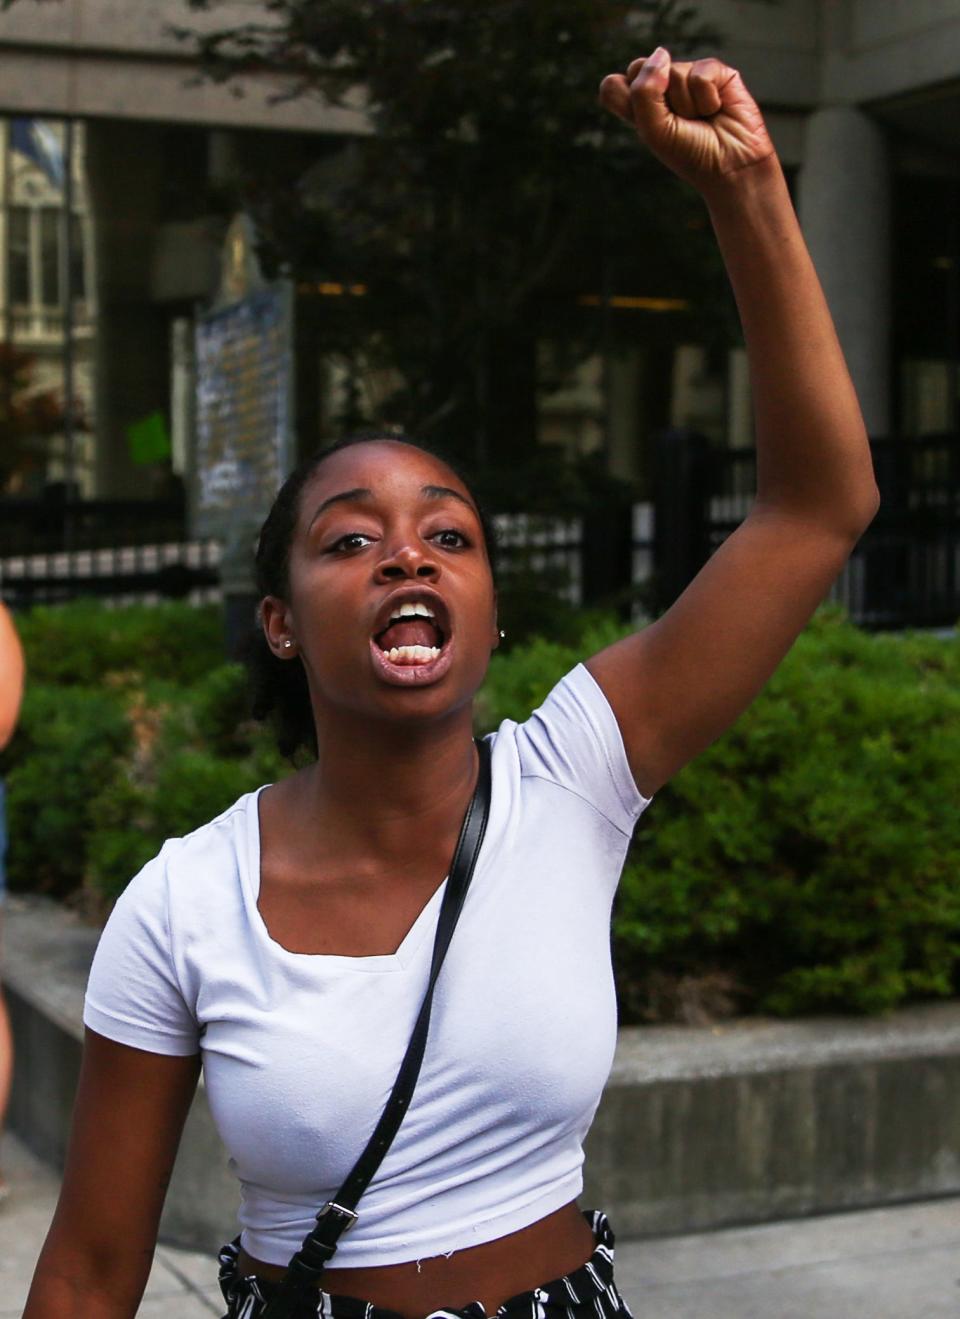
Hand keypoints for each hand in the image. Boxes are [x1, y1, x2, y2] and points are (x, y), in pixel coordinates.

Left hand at [599, 48, 775, 195]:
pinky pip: (700, 73)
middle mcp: (662, 88)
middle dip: (656, 98)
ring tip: (702, 119)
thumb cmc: (691, 155)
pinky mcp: (716, 72)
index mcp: (640, 105)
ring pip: (673, 72)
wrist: (731, 166)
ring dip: (687, 105)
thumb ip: (644, 92)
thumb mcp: (655, 131)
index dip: (624, 96)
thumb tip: (662, 53)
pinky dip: (707, 98)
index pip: (613, 85)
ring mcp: (688, 77)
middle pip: (638, 67)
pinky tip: (717, 109)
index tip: (643, 120)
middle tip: (676, 122)